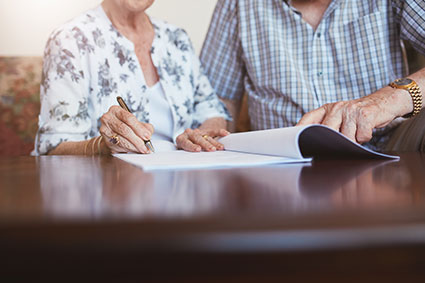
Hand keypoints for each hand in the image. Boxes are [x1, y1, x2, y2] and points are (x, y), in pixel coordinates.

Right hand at [99, 106, 153, 153]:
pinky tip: (135, 150)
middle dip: (137, 140)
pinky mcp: (106, 141)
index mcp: (116, 110)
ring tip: (142, 150)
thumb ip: (144, 126)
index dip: (140, 128)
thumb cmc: (125, 126)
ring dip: (134, 147)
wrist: (113, 134)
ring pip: (121, 140)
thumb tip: (148, 133)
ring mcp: (105, 130)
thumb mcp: (136, 123)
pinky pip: (119, 146)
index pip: (129, 119)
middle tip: (146, 146)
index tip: (148, 136)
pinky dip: (129, 150)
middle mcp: (108, 118)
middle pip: (125, 130)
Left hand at [176, 128, 229, 151]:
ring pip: (207, 136)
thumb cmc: (183, 150)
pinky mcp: (205, 131)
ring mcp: (197, 132)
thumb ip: (184, 156)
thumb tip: (190, 164)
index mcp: (181, 139)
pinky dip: (220, 132)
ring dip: (214, 143)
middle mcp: (188, 134)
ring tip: (221, 148)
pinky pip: (213, 131)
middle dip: (206, 144)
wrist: (186, 139)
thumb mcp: (181, 153)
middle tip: (212, 149)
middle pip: (198, 138)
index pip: (186, 142)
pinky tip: (226, 134)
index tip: (198, 149)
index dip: (192, 146)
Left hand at [296, 87, 411, 142]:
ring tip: (356, 132)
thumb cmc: (358, 113)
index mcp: (328, 108)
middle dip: (333, 142)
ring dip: (353, 140)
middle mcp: (337, 108)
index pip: (309, 119)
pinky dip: (365, 137)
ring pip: (345, 137)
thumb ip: (327, 125)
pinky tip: (366, 130)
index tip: (293, 140)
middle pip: (327, 132)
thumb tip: (312, 142)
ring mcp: (351, 111)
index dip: (299, 129)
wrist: (384, 102)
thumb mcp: (339, 115)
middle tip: (338, 144)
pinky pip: (361, 136)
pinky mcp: (365, 115)